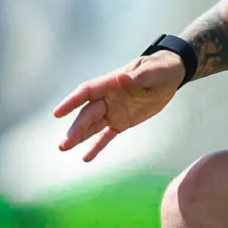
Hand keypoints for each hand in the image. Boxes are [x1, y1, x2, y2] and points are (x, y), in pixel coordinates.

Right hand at [52, 51, 186, 162]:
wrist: (169, 76)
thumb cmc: (158, 69)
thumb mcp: (152, 71)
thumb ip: (138, 77)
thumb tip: (123, 78)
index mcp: (111, 83)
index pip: (87, 92)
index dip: (72, 102)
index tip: (58, 113)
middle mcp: (107, 98)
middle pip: (87, 114)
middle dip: (76, 128)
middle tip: (64, 143)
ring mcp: (113, 111)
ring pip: (92, 126)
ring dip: (79, 137)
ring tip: (64, 147)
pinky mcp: (121, 122)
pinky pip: (106, 135)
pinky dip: (97, 146)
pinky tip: (86, 157)